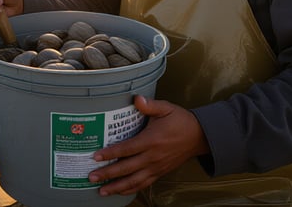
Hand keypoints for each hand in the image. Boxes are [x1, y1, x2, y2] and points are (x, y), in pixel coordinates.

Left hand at [88, 96, 208, 196]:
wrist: (200, 137)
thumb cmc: (181, 121)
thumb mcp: (166, 109)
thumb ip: (150, 105)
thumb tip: (136, 99)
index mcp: (152, 140)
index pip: (127, 149)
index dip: (111, 153)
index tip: (96, 156)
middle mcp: (152, 157)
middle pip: (127, 169)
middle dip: (108, 174)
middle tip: (91, 177)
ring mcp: (156, 167)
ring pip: (134, 181)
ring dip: (117, 187)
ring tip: (102, 191)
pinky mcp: (160, 173)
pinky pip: (144, 184)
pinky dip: (131, 189)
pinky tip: (120, 191)